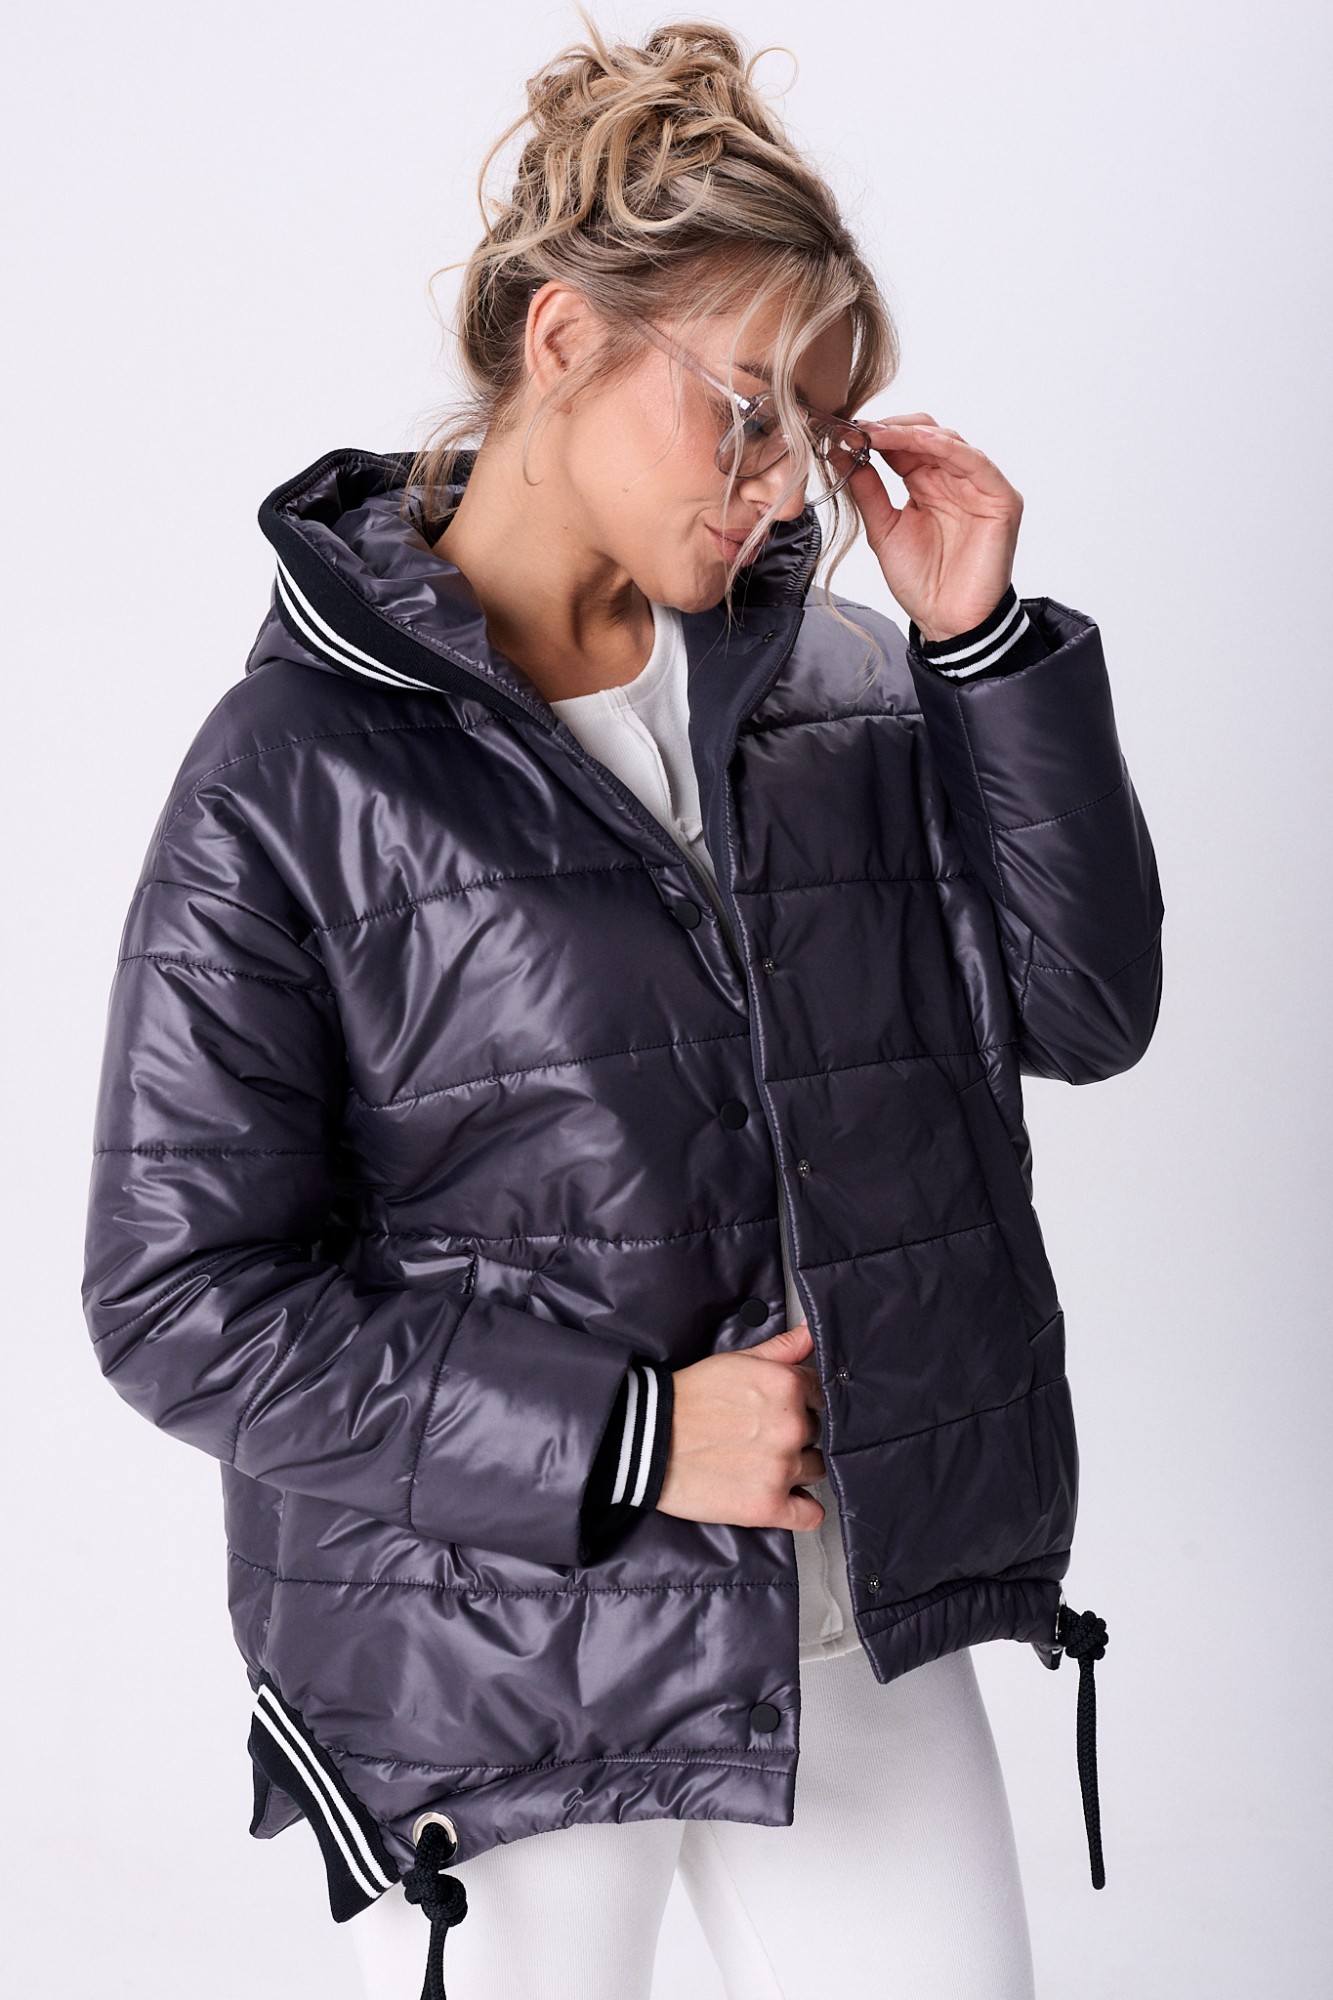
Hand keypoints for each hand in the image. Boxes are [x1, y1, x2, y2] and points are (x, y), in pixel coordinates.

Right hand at [656, 1322, 827, 1531]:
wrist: (647, 1439)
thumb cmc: (688, 1399)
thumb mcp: (736, 1361)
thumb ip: (781, 1348)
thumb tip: (811, 1333)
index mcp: (787, 1387)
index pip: (821, 1396)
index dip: (801, 1404)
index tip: (782, 1412)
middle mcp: (791, 1427)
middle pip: (817, 1434)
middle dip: (795, 1436)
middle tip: (762, 1438)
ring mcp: (781, 1469)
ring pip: (815, 1471)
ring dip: (796, 1470)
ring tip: (762, 1465)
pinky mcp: (768, 1506)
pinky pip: (809, 1515)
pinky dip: (802, 1510)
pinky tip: (786, 1500)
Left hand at [845, 413, 1023, 641]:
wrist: (945, 620)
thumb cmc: (921, 581)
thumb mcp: (883, 528)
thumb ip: (867, 490)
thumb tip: (840, 452)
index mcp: (928, 484)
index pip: (905, 444)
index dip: (877, 435)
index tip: (843, 432)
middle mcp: (955, 479)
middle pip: (927, 434)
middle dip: (891, 429)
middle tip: (858, 431)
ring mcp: (980, 487)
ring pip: (949, 441)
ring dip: (911, 434)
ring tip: (879, 434)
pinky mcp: (1000, 499)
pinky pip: (975, 462)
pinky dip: (948, 448)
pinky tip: (919, 442)